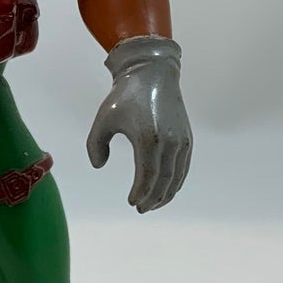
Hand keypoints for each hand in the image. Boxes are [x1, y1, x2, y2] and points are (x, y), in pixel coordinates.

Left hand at [86, 35, 191, 211]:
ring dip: (165, 194)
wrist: (153, 73)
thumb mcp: (103, 119)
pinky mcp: (187, 138)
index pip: (147, 176)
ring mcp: (181, 140)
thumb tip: (99, 165)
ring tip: (152, 204)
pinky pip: (183, 167)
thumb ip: (95, 145)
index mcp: (148, 138)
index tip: (132, 202)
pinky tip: (166, 189)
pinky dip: (176, 182)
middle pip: (163, 181)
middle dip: (152, 199)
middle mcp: (169, 141)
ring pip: (176, 177)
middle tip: (141, 208)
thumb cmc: (125, 95)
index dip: (141, 193)